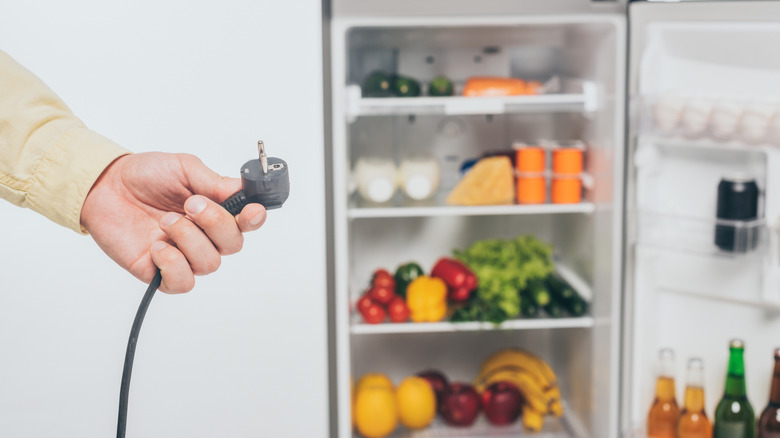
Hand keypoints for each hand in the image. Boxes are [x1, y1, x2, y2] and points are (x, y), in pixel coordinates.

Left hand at [80, 152, 266, 292]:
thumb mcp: (183, 168)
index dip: (254, 220)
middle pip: (233, 245)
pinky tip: (158, 246)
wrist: (105, 186)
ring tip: (165, 221)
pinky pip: (183, 282)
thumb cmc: (145, 176)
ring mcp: (184, 255)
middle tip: (192, 205)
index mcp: (215, 210)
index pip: (247, 223)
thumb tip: (241, 190)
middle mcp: (204, 236)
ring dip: (189, 239)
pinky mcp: (160, 272)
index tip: (251, 211)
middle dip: (216, 223)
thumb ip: (214, 181)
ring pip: (209, 263)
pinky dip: (174, 264)